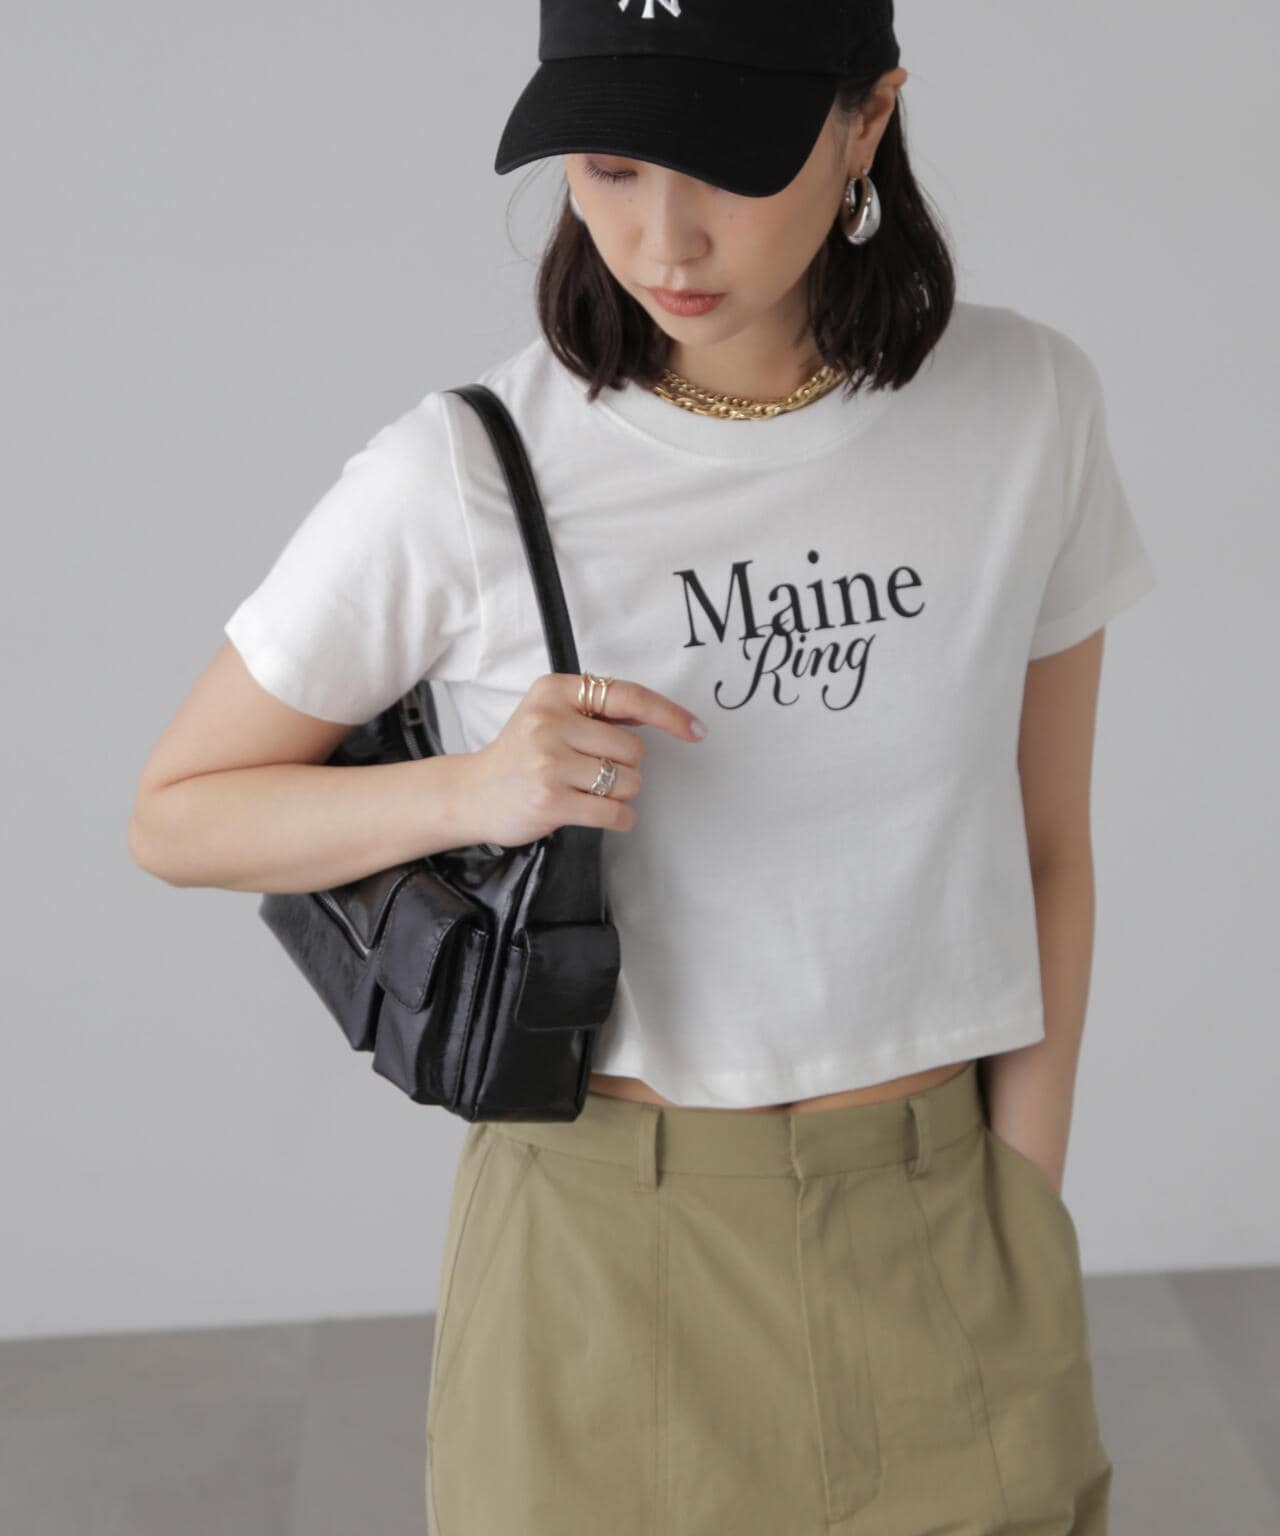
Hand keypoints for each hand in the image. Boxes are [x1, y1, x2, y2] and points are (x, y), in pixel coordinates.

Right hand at [467, 672, 704, 847]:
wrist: (473, 793)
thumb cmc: (522, 754)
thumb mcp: (551, 715)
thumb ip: (598, 711)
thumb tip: (657, 714)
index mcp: (555, 691)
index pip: (627, 696)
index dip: (668, 713)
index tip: (695, 729)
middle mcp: (550, 721)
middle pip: (633, 747)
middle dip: (626, 766)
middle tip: (594, 771)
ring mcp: (548, 761)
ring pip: (628, 780)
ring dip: (622, 793)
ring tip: (588, 791)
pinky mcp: (550, 800)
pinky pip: (615, 812)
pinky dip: (620, 818)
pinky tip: (601, 813)